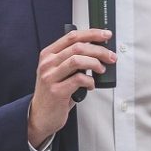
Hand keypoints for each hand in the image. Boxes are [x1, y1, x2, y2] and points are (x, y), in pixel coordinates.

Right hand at [28, 28, 115, 146]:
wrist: (40, 116)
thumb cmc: (53, 93)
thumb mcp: (58, 72)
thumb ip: (71, 60)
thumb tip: (97, 51)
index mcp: (48, 54)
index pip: (72, 36)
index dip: (91, 33)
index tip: (105, 35)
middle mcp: (47, 63)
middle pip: (78, 47)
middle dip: (99, 50)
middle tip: (110, 56)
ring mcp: (50, 77)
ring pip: (77, 60)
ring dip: (95, 63)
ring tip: (101, 70)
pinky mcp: (56, 91)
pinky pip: (78, 79)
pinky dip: (90, 81)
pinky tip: (91, 84)